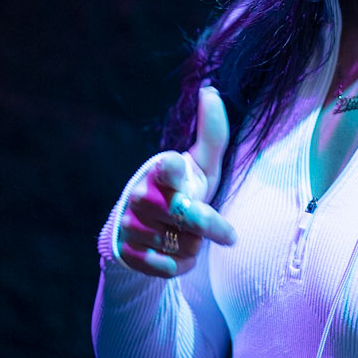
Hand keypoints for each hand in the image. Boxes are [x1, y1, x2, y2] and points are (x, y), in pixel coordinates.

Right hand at [113, 85, 235, 277]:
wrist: (145, 231)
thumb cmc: (181, 190)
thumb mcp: (200, 165)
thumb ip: (211, 134)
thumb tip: (210, 89)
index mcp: (160, 169)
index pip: (168, 168)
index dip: (173, 169)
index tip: (179, 163)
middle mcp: (140, 194)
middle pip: (190, 217)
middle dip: (212, 227)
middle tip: (230, 236)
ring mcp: (131, 224)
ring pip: (183, 245)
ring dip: (194, 246)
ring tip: (185, 236)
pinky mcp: (127, 253)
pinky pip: (168, 268)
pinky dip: (180, 265)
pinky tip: (174, 254)